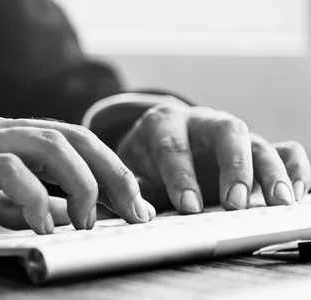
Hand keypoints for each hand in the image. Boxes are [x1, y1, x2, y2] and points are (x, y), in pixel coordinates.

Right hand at [0, 115, 155, 234]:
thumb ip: (12, 203)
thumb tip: (54, 217)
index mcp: (1, 137)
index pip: (69, 141)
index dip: (108, 169)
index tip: (134, 204)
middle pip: (70, 136)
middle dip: (112, 173)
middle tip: (136, 212)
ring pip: (46, 143)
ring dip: (81, 182)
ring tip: (93, 221)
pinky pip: (4, 168)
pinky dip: (33, 195)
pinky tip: (43, 224)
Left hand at [116, 98, 310, 213]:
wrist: (155, 142)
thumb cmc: (144, 158)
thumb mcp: (129, 167)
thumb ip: (135, 184)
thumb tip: (142, 209)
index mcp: (164, 123)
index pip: (174, 148)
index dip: (181, 178)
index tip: (189, 208)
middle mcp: (203, 122)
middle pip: (227, 133)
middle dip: (234, 169)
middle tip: (235, 204)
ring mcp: (232, 135)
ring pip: (258, 143)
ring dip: (272, 173)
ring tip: (280, 202)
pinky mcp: (253, 149)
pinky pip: (283, 150)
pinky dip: (294, 168)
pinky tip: (298, 192)